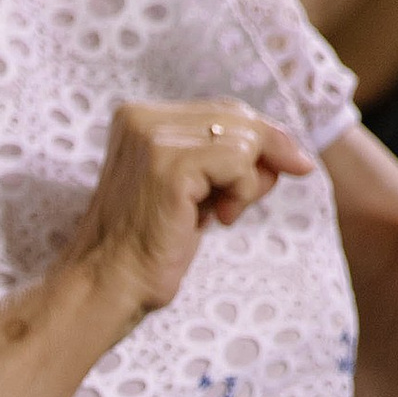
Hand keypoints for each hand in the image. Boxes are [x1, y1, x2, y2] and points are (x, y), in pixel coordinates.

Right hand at [64, 96, 319, 328]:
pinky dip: (242, 190)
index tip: (291, 165)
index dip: (262, 138)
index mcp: (138, 117)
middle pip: (236, 116)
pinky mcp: (168, 164)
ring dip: (248, 182)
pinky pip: (238, 161)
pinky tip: (219, 217)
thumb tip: (288, 151)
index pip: (222, 110)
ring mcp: (152, 138)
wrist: (106, 286)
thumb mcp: (190, 190)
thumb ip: (222, 160)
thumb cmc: (149, 246)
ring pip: (243, 138)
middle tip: (243, 203)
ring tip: (221, 215)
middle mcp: (141, 118)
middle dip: (264, 156)